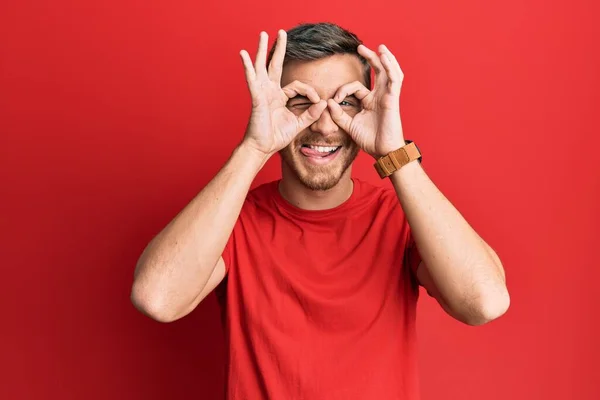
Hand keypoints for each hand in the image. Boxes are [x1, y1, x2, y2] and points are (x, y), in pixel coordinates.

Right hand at [239, 30, 326, 156]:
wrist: (263, 147)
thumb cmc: (276, 136)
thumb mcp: (298, 124)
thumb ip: (310, 114)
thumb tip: (324, 103)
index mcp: (280, 97)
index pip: (298, 86)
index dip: (309, 92)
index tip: (317, 102)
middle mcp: (270, 91)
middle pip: (275, 65)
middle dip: (279, 48)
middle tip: (281, 32)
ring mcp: (262, 92)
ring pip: (262, 66)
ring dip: (262, 49)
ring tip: (263, 34)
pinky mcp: (256, 97)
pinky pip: (251, 79)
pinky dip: (248, 66)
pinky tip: (244, 54)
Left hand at [327, 44, 405, 158]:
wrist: (383, 151)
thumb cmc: (370, 140)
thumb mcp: (349, 126)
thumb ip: (338, 115)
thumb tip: (327, 102)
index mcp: (370, 101)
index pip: (356, 87)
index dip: (343, 90)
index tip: (335, 100)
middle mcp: (380, 96)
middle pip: (378, 72)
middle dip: (370, 58)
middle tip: (360, 47)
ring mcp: (388, 96)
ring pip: (389, 72)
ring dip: (385, 59)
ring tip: (379, 47)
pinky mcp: (393, 99)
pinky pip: (395, 80)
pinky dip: (391, 67)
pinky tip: (385, 58)